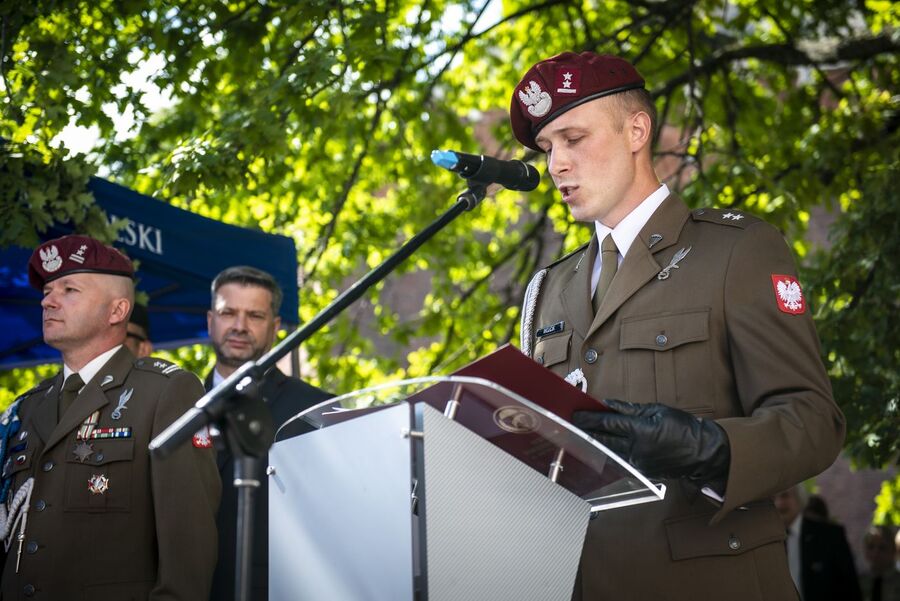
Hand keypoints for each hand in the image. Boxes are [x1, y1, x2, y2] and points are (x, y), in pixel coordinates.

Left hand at [572, 399, 729, 492]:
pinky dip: (609, 451)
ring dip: (594, 443)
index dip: (590, 418)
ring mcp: (638, 463)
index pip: (608, 423)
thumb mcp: (657, 410)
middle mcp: (637, 449)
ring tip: (580, 434)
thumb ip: (630, 410)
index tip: (576, 414)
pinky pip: (620, 459)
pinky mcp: (641, 471)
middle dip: (586, 431)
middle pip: (603, 440)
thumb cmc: (683, 428)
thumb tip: (608, 405)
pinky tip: (599, 445)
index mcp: (642, 431)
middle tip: (571, 424)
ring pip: (609, 451)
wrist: (703, 453)